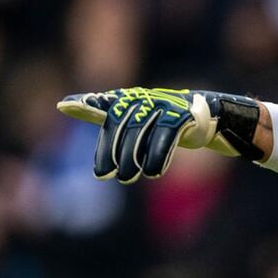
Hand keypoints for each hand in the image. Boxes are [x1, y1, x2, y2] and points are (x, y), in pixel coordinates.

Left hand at [57, 87, 263, 183]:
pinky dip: (158, 155)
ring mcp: (167, 107)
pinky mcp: (184, 117)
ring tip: (127, 178)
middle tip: (106, 175)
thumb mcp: (137, 118)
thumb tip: (63, 104)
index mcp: (134, 100)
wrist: (215, 116)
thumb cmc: (170, 120)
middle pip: (122, 125)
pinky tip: (153, 172)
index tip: (66, 106)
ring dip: (133, 158)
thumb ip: (103, 112)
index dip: (89, 107)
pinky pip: (167, 137)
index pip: (108, 107)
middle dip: (112, 151)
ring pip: (143, 133)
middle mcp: (148, 99)